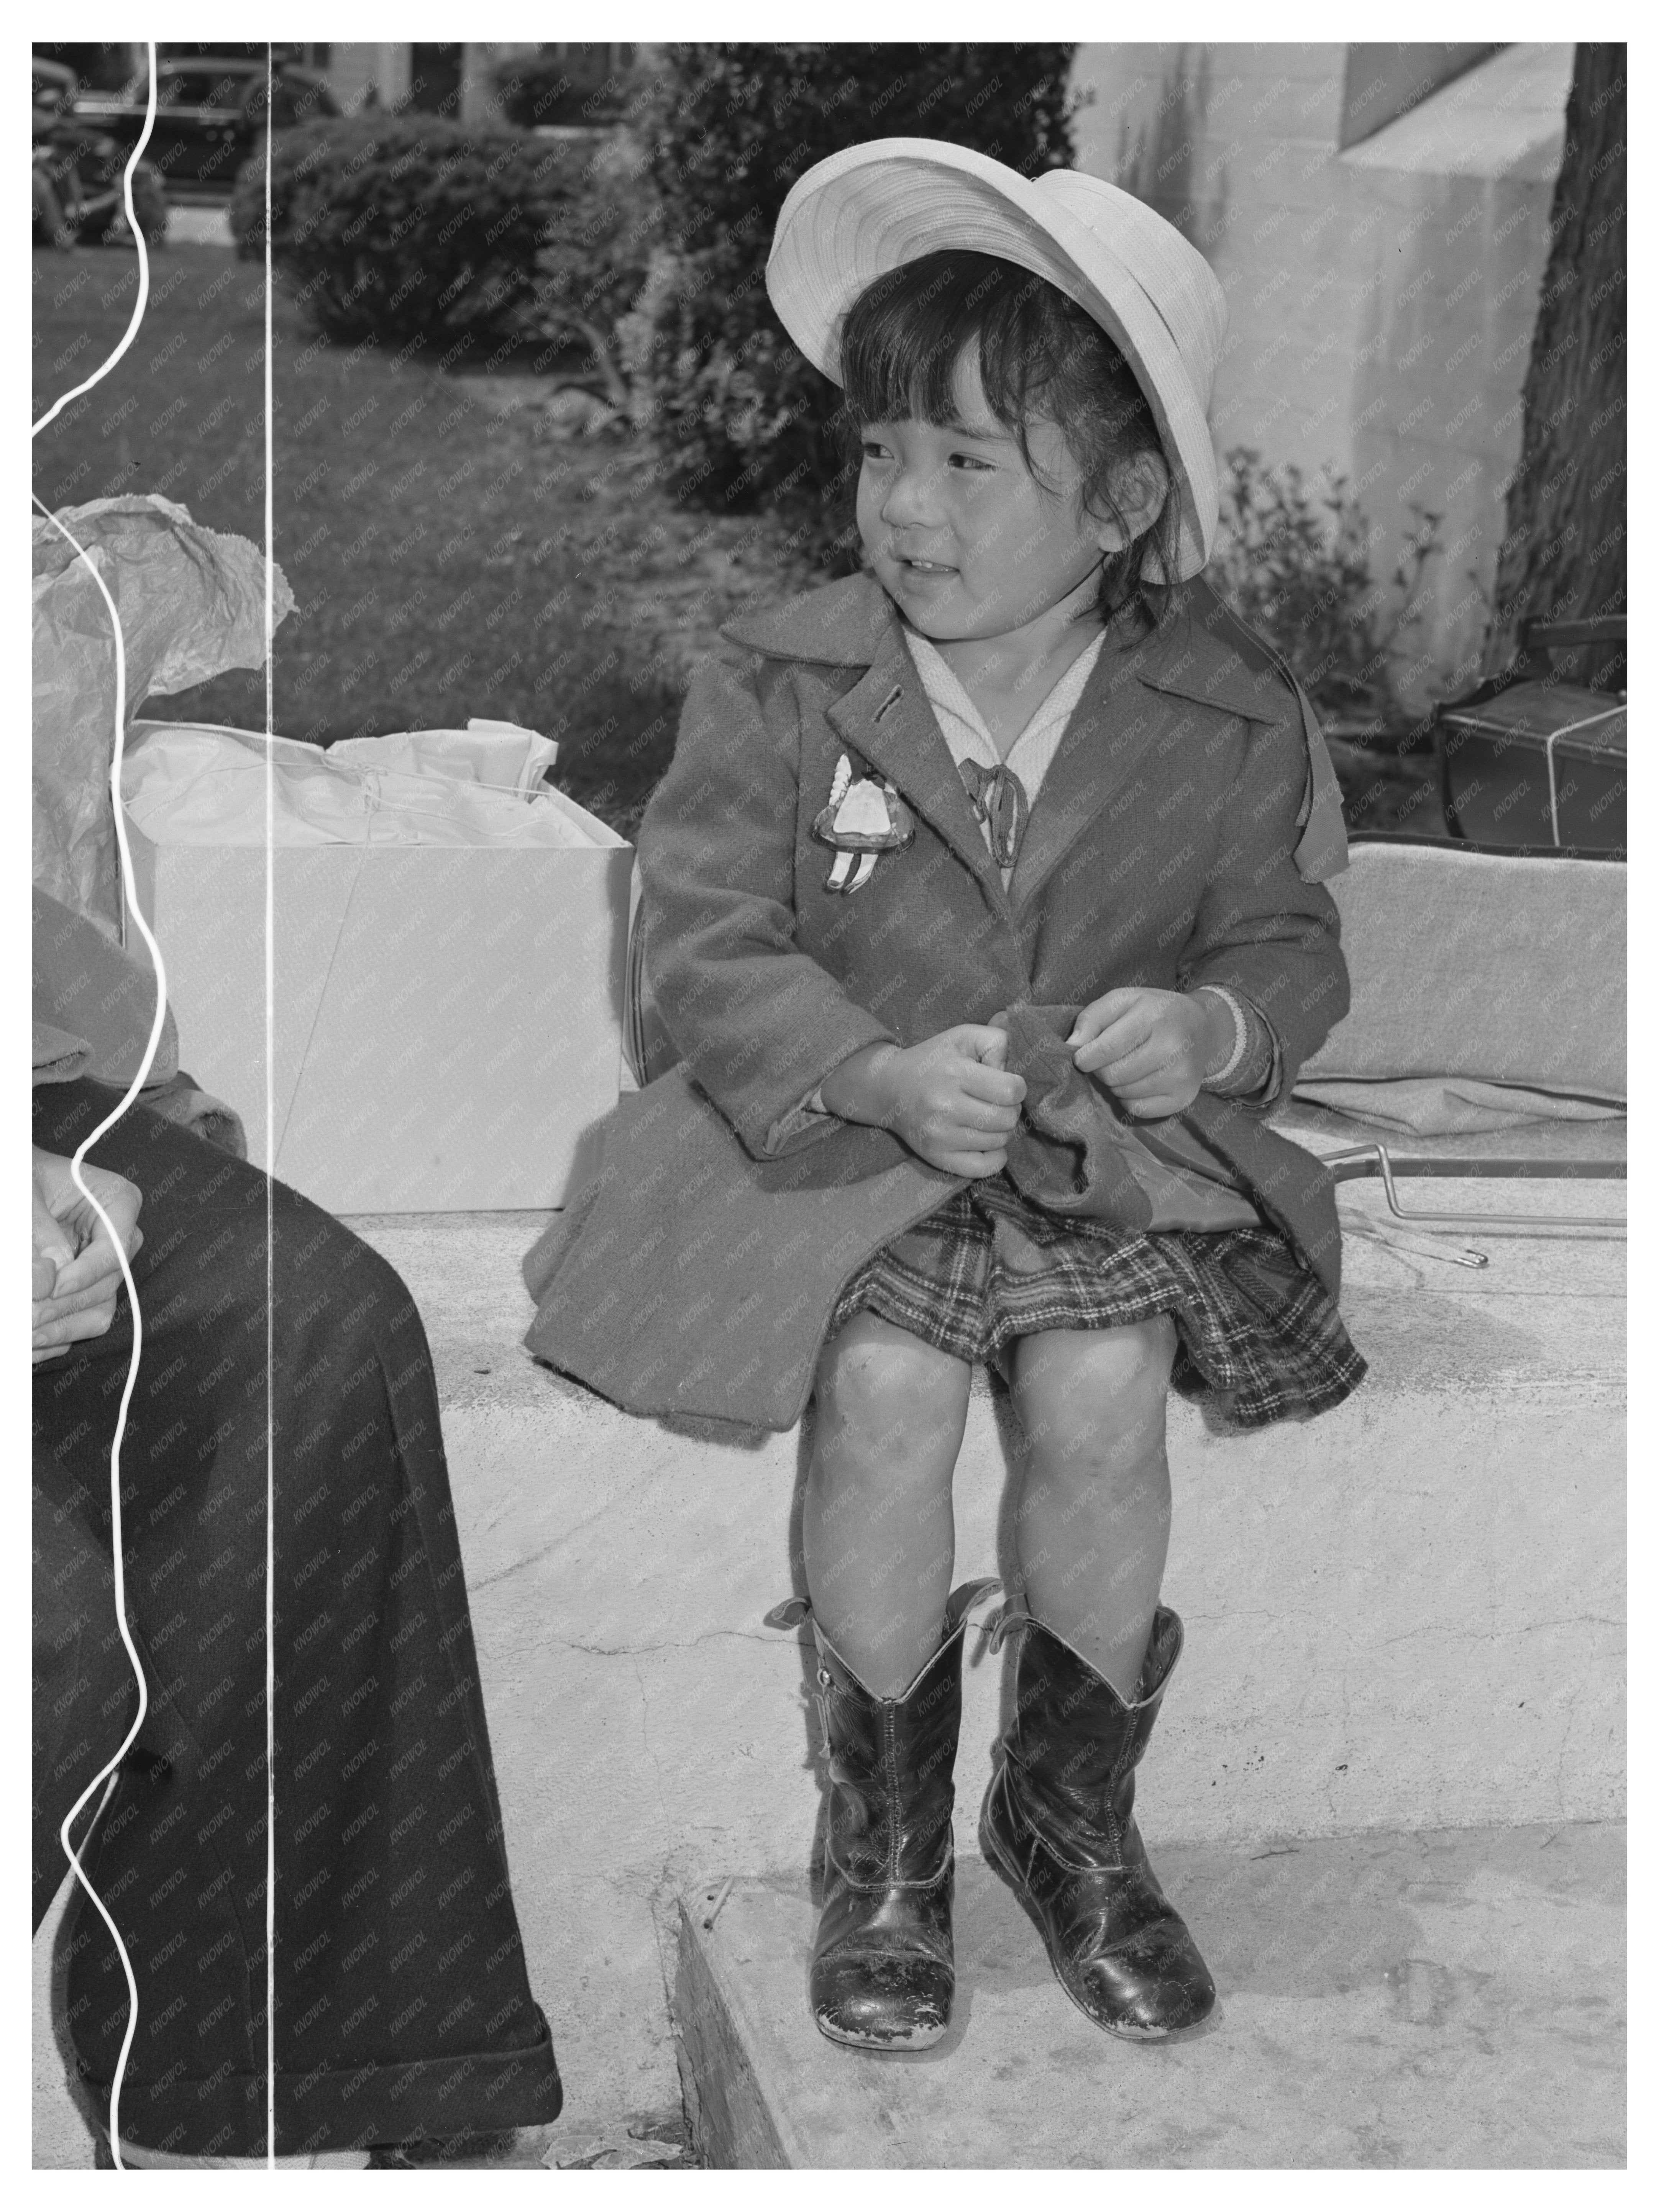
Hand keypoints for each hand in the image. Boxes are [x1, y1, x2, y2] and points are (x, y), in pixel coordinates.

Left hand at [32, 1149, 143, 1363]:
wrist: (20, 1184)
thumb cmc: (25, 1177)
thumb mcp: (24, 1192)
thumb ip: (37, 1229)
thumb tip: (48, 1278)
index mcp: (119, 1202)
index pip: (113, 1250)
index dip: (85, 1275)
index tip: (52, 1288)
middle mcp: (120, 1238)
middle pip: (106, 1285)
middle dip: (63, 1305)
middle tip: (25, 1316)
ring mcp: (106, 1268)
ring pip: (98, 1310)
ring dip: (60, 1327)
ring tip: (24, 1336)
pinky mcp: (90, 1289)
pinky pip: (82, 1323)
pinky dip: (55, 1337)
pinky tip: (28, 1344)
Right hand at [819, 1025, 1026, 1177]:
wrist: (888, 1088)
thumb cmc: (934, 1060)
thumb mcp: (963, 1036)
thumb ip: (997, 1040)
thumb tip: (1015, 1067)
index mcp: (955, 1074)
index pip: (1011, 1090)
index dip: (1017, 1086)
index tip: (1005, 1083)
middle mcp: (945, 1107)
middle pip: (1008, 1118)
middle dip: (1010, 1108)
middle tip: (995, 1101)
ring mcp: (940, 1136)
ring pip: (1000, 1141)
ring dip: (1001, 1130)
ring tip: (985, 1116)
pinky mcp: (937, 1157)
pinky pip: (984, 1168)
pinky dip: (995, 1157)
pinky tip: (987, 1141)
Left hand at [1069, 988, 1229, 1118]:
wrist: (1200, 1027)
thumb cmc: (1153, 1011)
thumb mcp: (1122, 1000)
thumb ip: (1092, 1018)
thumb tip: (1071, 1046)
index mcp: (1153, 1017)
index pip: (1106, 1049)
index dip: (1084, 1058)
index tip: (1082, 1057)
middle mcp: (1172, 1048)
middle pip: (1112, 1075)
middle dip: (1101, 1069)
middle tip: (1110, 1059)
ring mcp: (1181, 1076)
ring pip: (1122, 1093)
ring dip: (1115, 1084)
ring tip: (1127, 1066)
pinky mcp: (1183, 1098)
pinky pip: (1137, 1110)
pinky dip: (1129, 1099)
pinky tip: (1138, 1081)